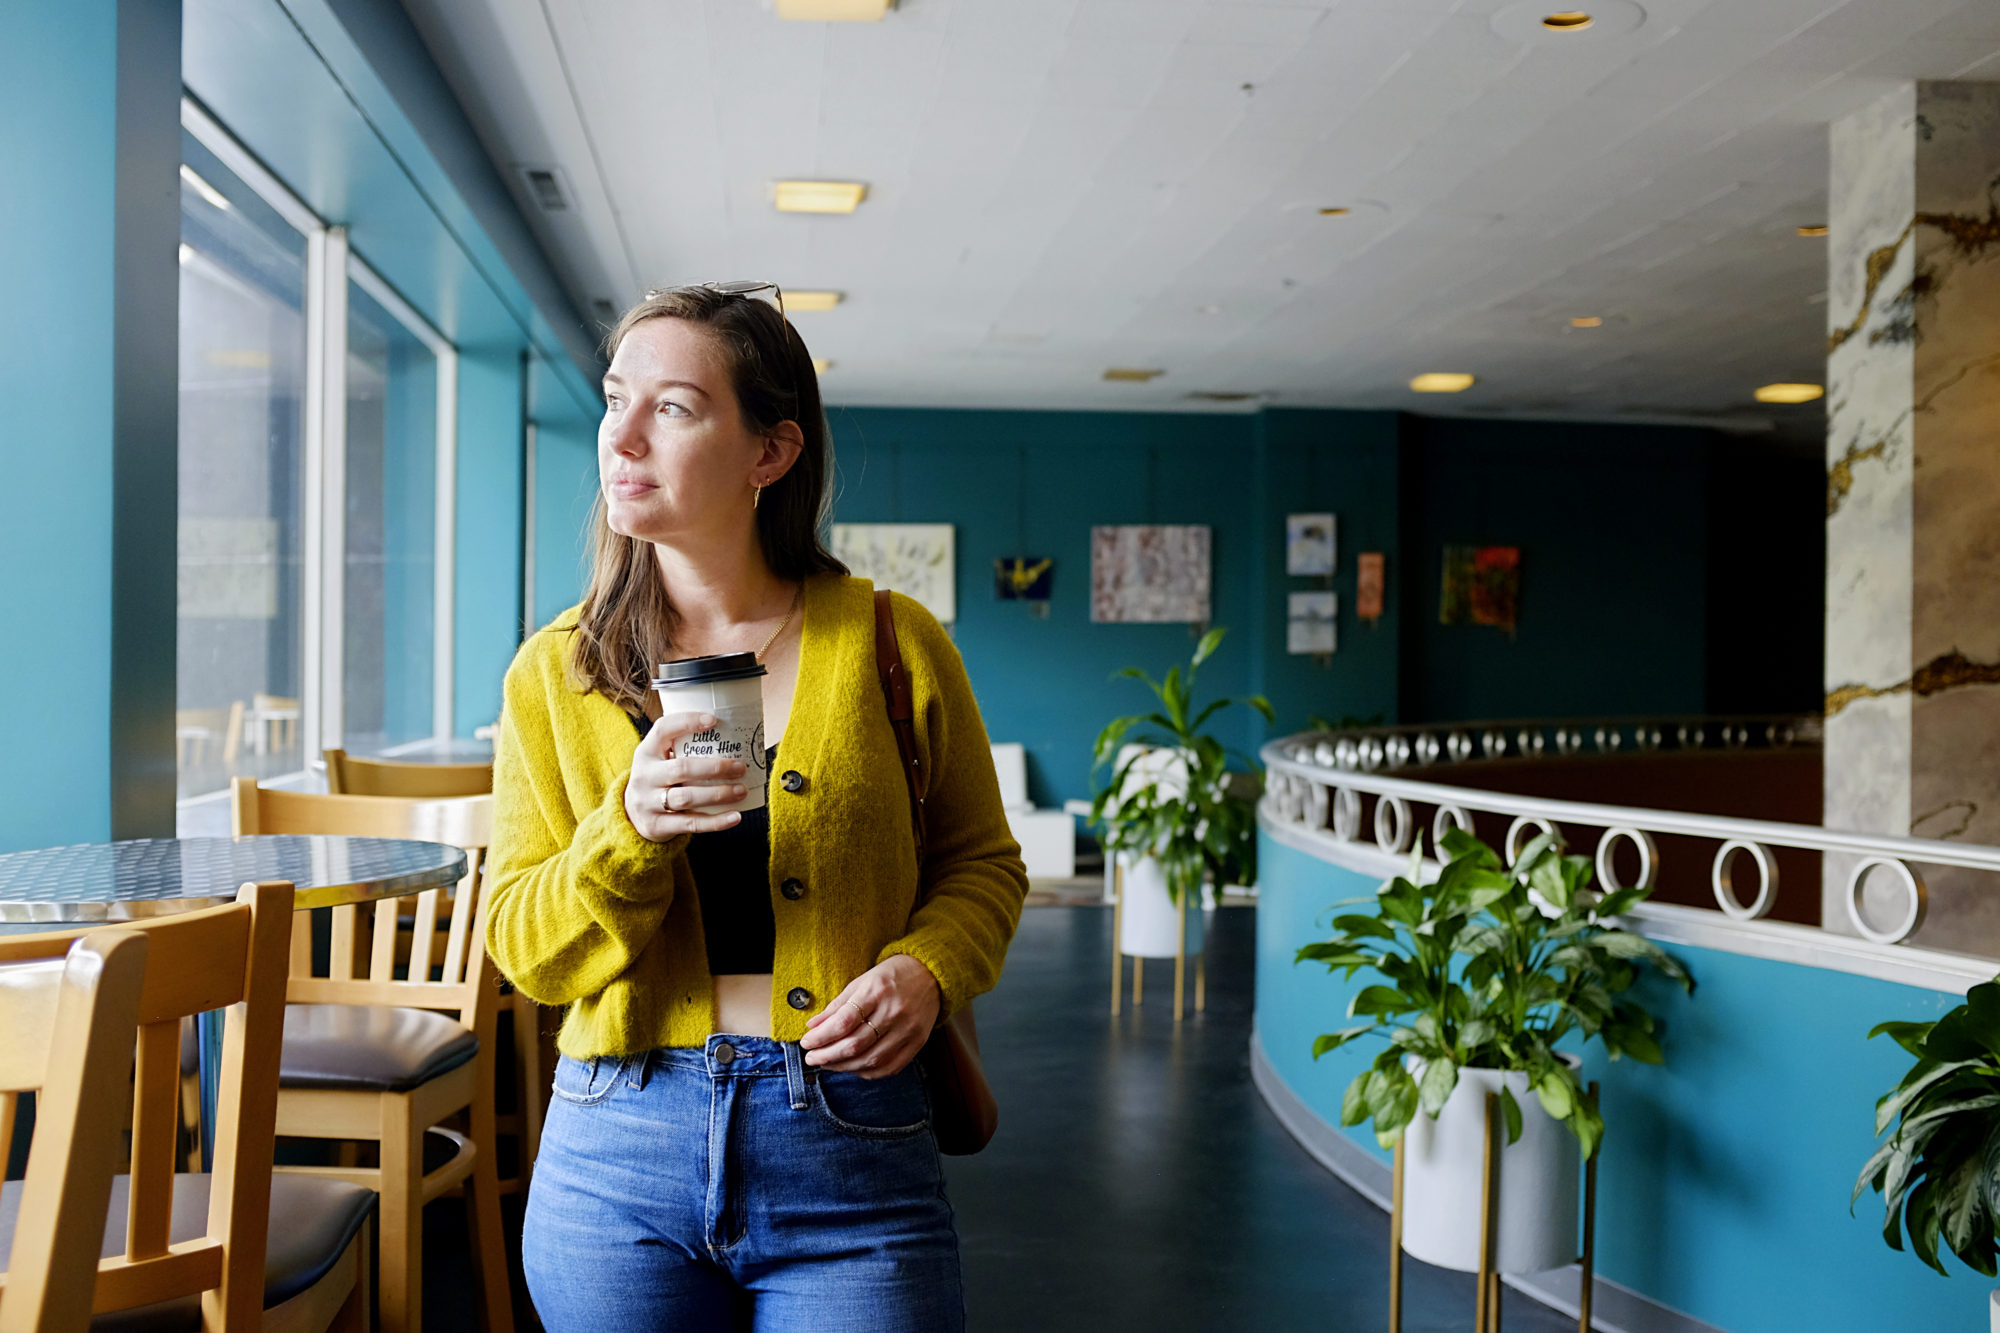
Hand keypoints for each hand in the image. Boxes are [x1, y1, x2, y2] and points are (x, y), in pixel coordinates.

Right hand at [624, 711, 748, 841]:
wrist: (633, 816)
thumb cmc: (660, 779)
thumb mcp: (660, 759)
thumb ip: (683, 748)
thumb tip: (734, 737)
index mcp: (646, 752)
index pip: (663, 729)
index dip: (687, 722)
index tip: (714, 721)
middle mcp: (644, 775)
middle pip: (682, 768)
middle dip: (715, 767)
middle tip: (741, 767)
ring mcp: (647, 802)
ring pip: (687, 797)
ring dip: (718, 794)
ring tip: (742, 790)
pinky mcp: (656, 825)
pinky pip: (690, 824)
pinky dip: (715, 822)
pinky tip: (735, 817)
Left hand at [800, 955, 940, 1078]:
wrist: (930, 974)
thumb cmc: (891, 976)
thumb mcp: (861, 982)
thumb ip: (837, 1006)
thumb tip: (813, 1027)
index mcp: (877, 992)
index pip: (843, 1022)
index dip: (821, 1037)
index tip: (807, 1042)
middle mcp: (894, 1012)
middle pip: (855, 1045)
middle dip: (827, 1056)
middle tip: (811, 1057)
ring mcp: (908, 1030)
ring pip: (870, 1060)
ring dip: (843, 1067)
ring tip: (828, 1063)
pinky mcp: (917, 1043)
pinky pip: (889, 1067)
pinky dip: (867, 1072)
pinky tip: (853, 1067)